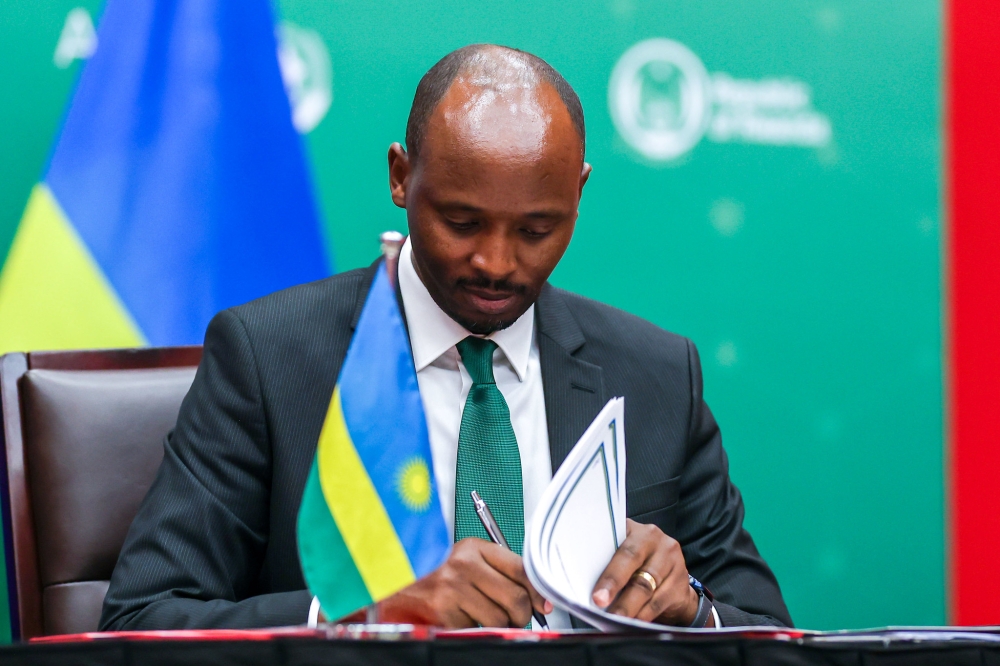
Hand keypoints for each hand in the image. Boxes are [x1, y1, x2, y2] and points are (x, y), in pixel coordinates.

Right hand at [375, 538, 552, 627]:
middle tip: (516, 617)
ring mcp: (453, 589)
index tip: (542, 603)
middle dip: (521, 615)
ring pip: (499, 619)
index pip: (521, 568)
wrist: (395, 580)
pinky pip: (476, 629)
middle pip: (515, 598)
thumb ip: (499, 570)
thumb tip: (535, 597)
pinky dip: (474, 629)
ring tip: (483, 616)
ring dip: (497, 624)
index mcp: (475, 548)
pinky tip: (463, 618)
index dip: (537, 591)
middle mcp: (464, 565)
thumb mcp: (466, 558)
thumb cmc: (434, 570)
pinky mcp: (443, 612)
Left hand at [591, 519, 711, 626]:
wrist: (672, 578)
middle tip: (600, 602)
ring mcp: (672, 560)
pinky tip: (632, 622)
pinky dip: (643, 614)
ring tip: (614, 618)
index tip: (595, 591)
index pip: (619, 545)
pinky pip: (658, 602)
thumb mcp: (625, 554)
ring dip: (628, 605)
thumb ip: (609, 560)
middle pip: (633, 562)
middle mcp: (656, 540)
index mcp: (637, 530)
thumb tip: (583, 582)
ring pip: (646, 586)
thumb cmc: (639, 565)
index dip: (608, 569)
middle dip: (614, 585)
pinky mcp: (681, 582)